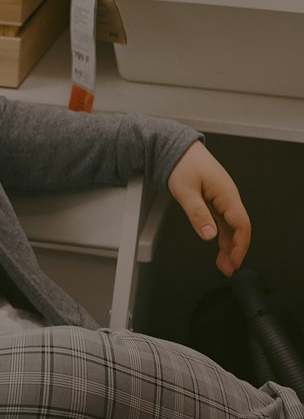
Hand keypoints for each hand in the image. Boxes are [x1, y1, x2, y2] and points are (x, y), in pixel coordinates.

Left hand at [167, 140, 250, 277]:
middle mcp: (229, 197)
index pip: (241, 225)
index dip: (240, 246)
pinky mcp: (216, 200)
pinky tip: (219, 247)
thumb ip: (197, 213)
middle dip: (235, 250)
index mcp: (226, 194)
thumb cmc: (182, 165)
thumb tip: (209, 235)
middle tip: (228, 269)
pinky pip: (224, 221)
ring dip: (229, 246)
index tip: (234, 262)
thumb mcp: (185, 191)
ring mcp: (223, 199)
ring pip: (232, 227)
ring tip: (223, 264)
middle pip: (239, 228)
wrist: (178, 149)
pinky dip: (222, 236)